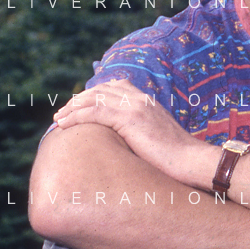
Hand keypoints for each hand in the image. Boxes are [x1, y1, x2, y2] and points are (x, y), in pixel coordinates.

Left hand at [53, 80, 215, 187]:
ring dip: (72, 108)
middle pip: (99, 90)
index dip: (92, 95)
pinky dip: (76, 117)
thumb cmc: (176, 159)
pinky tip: (64, 125)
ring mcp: (134, 106)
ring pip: (93, 99)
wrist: (191, 161)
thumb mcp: (156, 138)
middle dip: (77, 101)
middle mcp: (139, 98)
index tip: (78, 107)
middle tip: (62, 113)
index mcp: (146, 100)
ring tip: (58, 119)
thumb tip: (127, 143)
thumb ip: (141, 132)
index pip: (113, 87)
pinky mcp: (129, 119)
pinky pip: (94, 112)